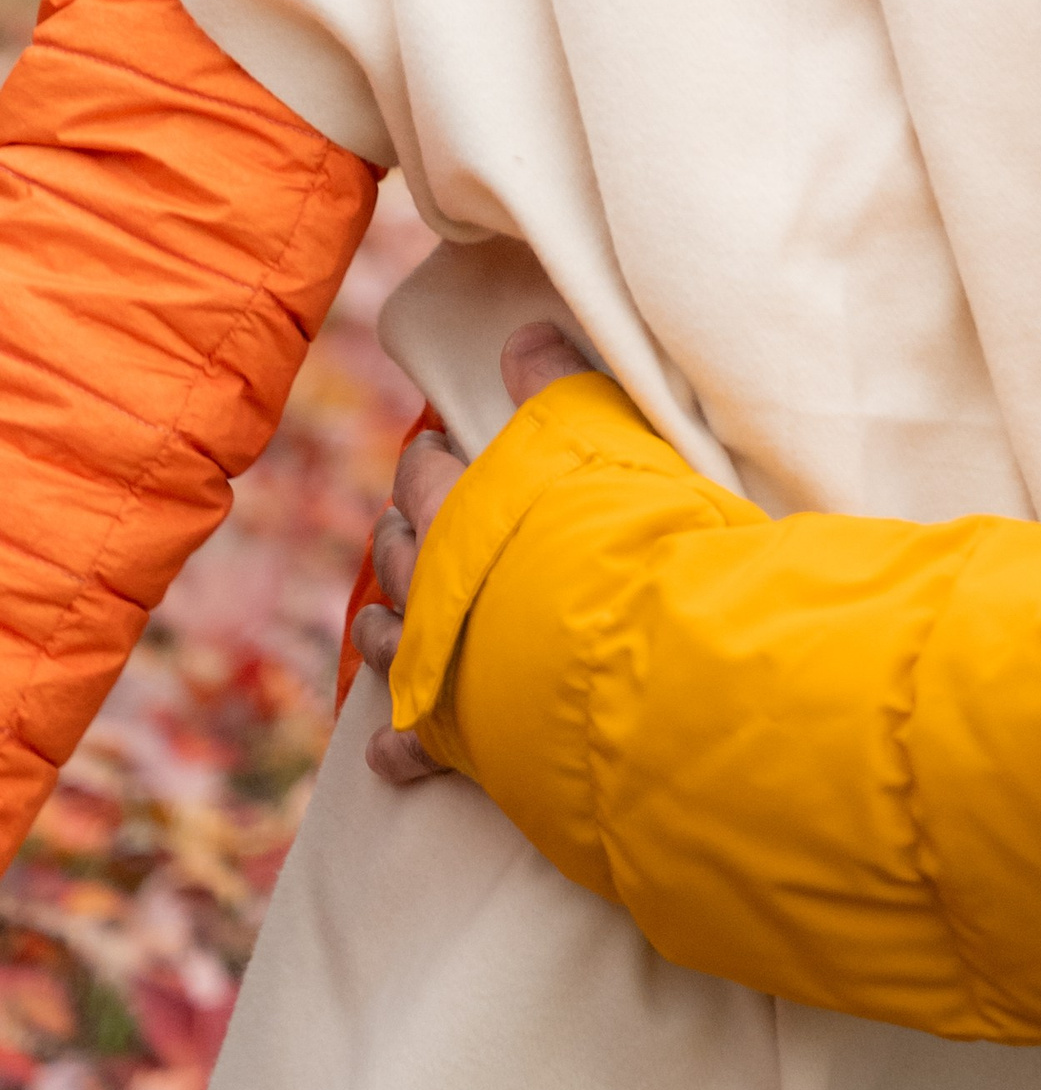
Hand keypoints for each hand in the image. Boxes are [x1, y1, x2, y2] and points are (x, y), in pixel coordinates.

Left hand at [359, 322, 591, 787]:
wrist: (613, 649)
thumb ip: (556, 381)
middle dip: (398, 533)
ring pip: (387, 641)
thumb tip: (523, 335)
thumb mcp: (598, 427)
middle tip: (404, 524)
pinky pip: (410, 746)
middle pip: (396, 552)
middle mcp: (430, 585)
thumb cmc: (612, 529)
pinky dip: (397, 748)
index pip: (424, 473)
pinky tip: (384, 754)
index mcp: (457, 509)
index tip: (434, 450)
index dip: (428, 460)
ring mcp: (436, 666)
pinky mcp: (453, 739)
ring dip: (382, 627)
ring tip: (378, 620)